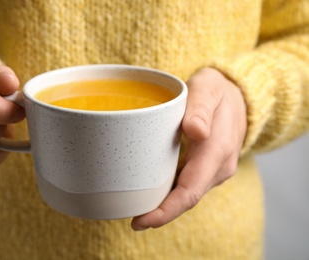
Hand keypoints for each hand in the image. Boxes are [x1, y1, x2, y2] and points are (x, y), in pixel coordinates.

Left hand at [131, 68, 246, 229]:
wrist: (237, 97)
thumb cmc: (217, 90)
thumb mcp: (208, 88)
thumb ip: (200, 108)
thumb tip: (196, 131)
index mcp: (217, 149)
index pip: (190, 191)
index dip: (166, 211)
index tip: (141, 221)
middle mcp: (219, 166)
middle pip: (187, 199)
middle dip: (160, 214)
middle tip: (133, 221)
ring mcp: (215, 170)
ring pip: (188, 194)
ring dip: (165, 206)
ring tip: (137, 208)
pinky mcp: (208, 168)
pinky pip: (189, 185)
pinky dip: (171, 193)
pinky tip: (153, 193)